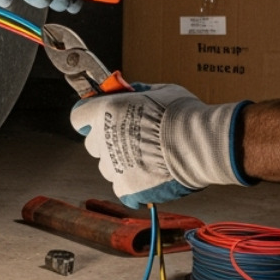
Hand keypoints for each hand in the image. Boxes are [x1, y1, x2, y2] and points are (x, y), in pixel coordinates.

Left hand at [70, 85, 252, 207]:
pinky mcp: (126, 188)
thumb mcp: (159, 90)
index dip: (90, 117)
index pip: (79, 116)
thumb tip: (129, 91)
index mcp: (105, 111)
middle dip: (107, 141)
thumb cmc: (184, 114)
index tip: (101, 118)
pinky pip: (122, 188)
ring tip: (149, 158)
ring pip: (108, 167)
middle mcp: (103, 139)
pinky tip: (151, 176)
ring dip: (121, 163)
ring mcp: (113, 166)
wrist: (201, 144)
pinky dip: (134, 184)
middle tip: (132, 138)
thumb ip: (137, 93)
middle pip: (92, 144)